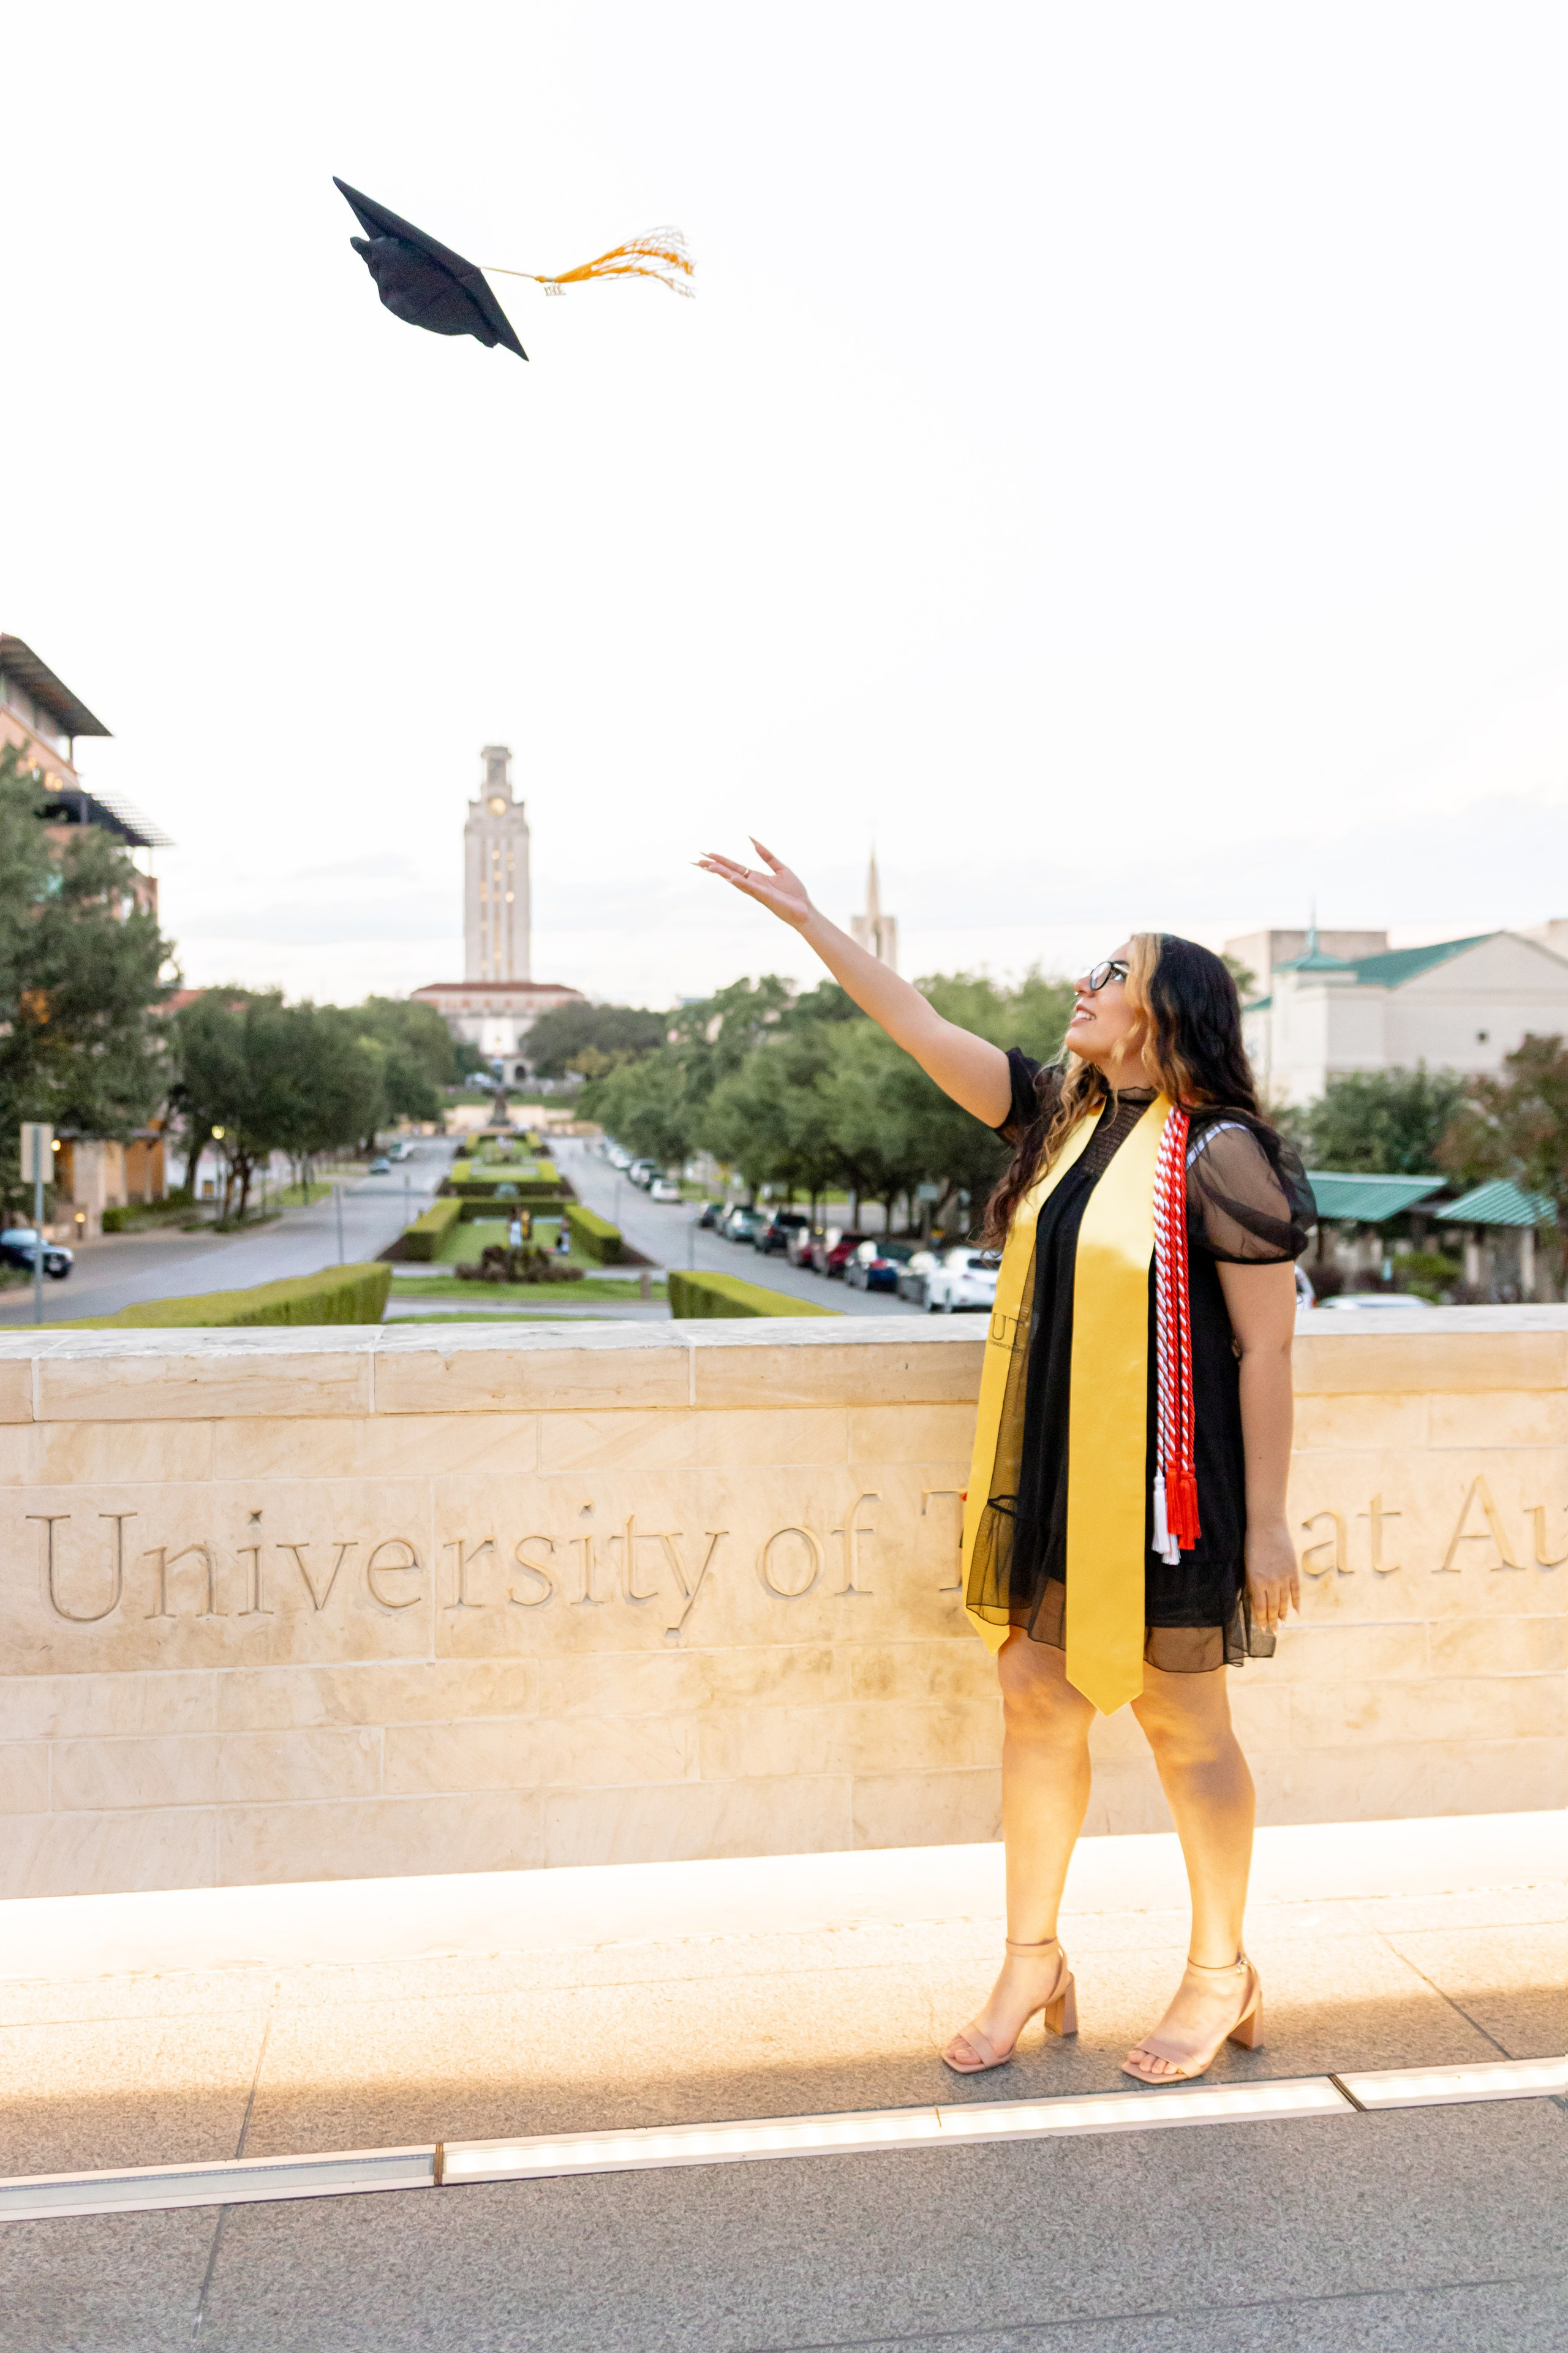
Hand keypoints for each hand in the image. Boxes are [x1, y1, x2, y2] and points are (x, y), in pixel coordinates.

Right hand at [695, 838, 813, 930]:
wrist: (805, 911)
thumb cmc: (794, 893)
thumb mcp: (781, 869)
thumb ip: (767, 856)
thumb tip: (754, 841)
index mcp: (756, 878)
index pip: (734, 867)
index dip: (721, 860)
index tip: (707, 854)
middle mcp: (753, 885)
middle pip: (729, 873)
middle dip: (714, 867)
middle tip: (697, 861)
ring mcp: (757, 891)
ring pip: (735, 880)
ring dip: (722, 873)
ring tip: (708, 866)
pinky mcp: (765, 896)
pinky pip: (750, 887)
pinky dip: (740, 882)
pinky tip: (730, 877)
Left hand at [1244, 1519, 1299, 1635]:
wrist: (1267, 1525)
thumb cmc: (1252, 1544)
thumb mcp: (1248, 1566)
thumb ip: (1253, 1584)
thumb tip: (1258, 1601)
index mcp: (1256, 1582)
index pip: (1260, 1608)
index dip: (1262, 1620)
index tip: (1263, 1629)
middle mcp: (1271, 1582)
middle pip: (1272, 1607)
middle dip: (1272, 1621)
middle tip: (1274, 1632)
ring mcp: (1284, 1577)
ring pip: (1284, 1601)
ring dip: (1283, 1614)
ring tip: (1283, 1623)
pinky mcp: (1293, 1571)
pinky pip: (1296, 1591)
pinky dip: (1296, 1602)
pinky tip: (1295, 1611)